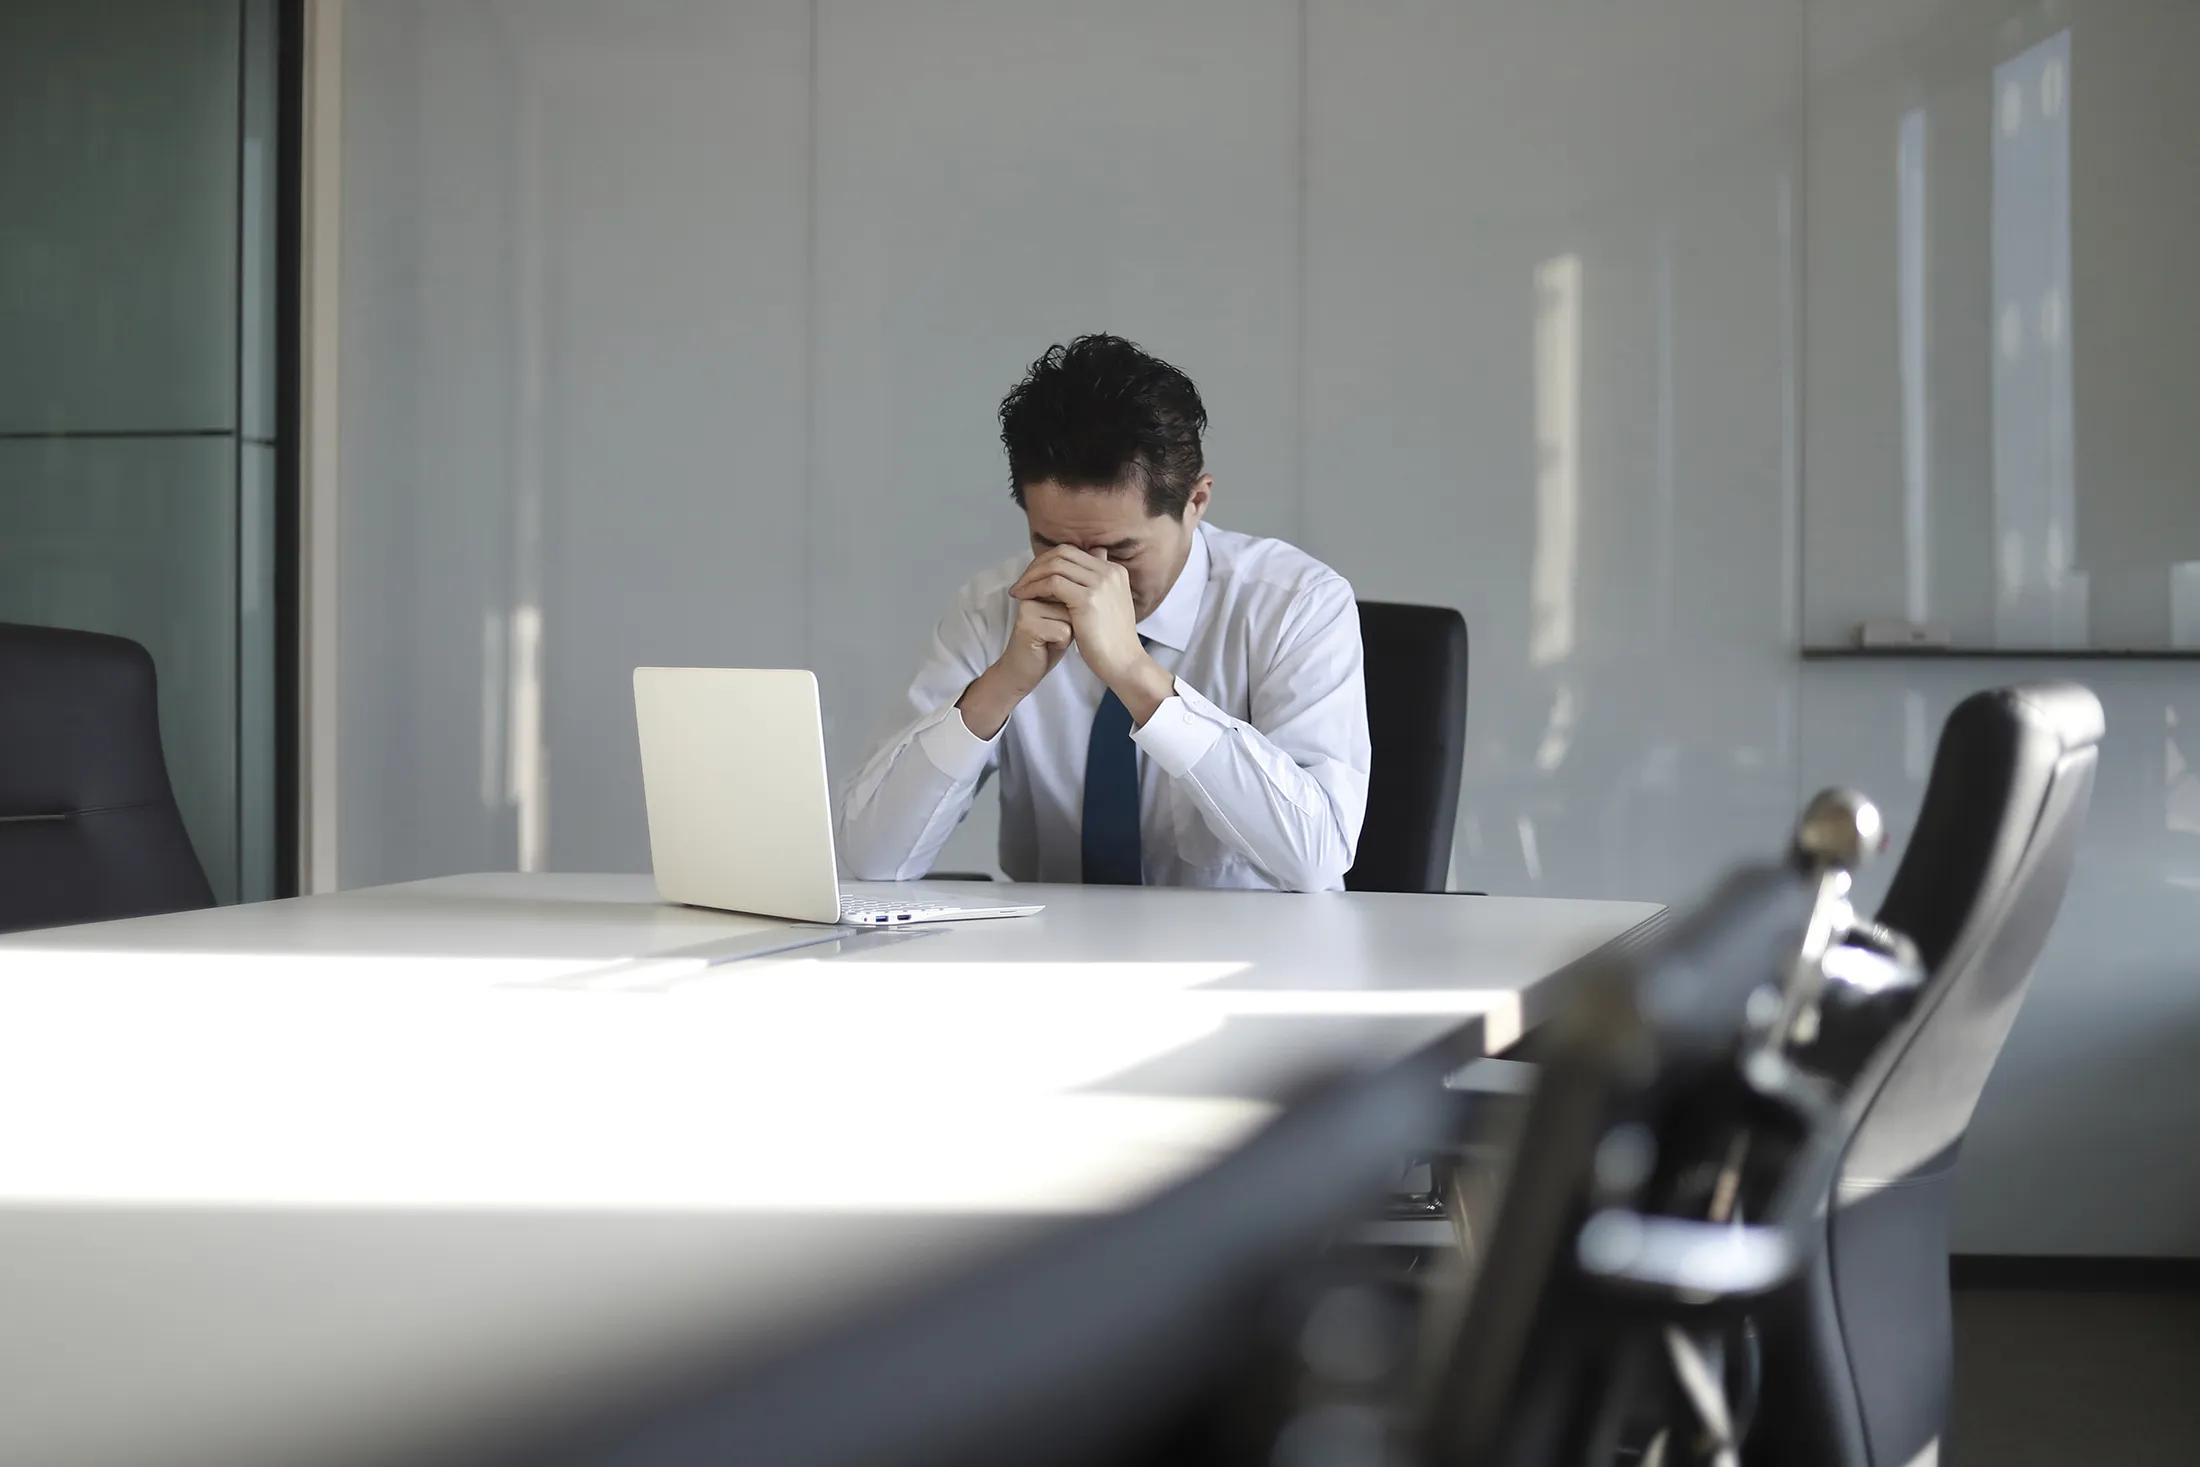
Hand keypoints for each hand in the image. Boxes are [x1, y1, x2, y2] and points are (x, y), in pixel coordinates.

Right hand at [957, 595, 1072, 739]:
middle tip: (1051, 634)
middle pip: (1072, 603)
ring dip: (1067, 633)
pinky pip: (1064, 632)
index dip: (1072, 613)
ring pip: (1070, 617)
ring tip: (1050, 640)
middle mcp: (1030, 596)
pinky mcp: (1029, 627)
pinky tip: (1047, 647)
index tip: (1054, 625)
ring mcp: (1028, 611)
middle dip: (1070, 623)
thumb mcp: (1060, 618)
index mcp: (1037, 590)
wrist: (1020, 672)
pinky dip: (1062, 644)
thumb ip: (1068, 602)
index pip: (1070, 592)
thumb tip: (1085, 594)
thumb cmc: (1044, 647)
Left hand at [1011, 548, 1173, 723]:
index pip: (1073, 552)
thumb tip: (1078, 575)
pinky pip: (1052, 583)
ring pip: (1055, 565)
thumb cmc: (1112, 640)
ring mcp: (1100, 583)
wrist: (1124, 663)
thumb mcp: (1107, 605)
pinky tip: (1024, 598)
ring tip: (1018, 590)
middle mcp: (1109, 571)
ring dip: (1031, 576)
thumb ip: (1095, 586)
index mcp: (1114, 570)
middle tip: (1022, 581)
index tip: (1033, 576)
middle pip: (1063, 553)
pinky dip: (1034, 587)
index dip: (1048, 561)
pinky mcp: (1088, 599)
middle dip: (1037, 564)